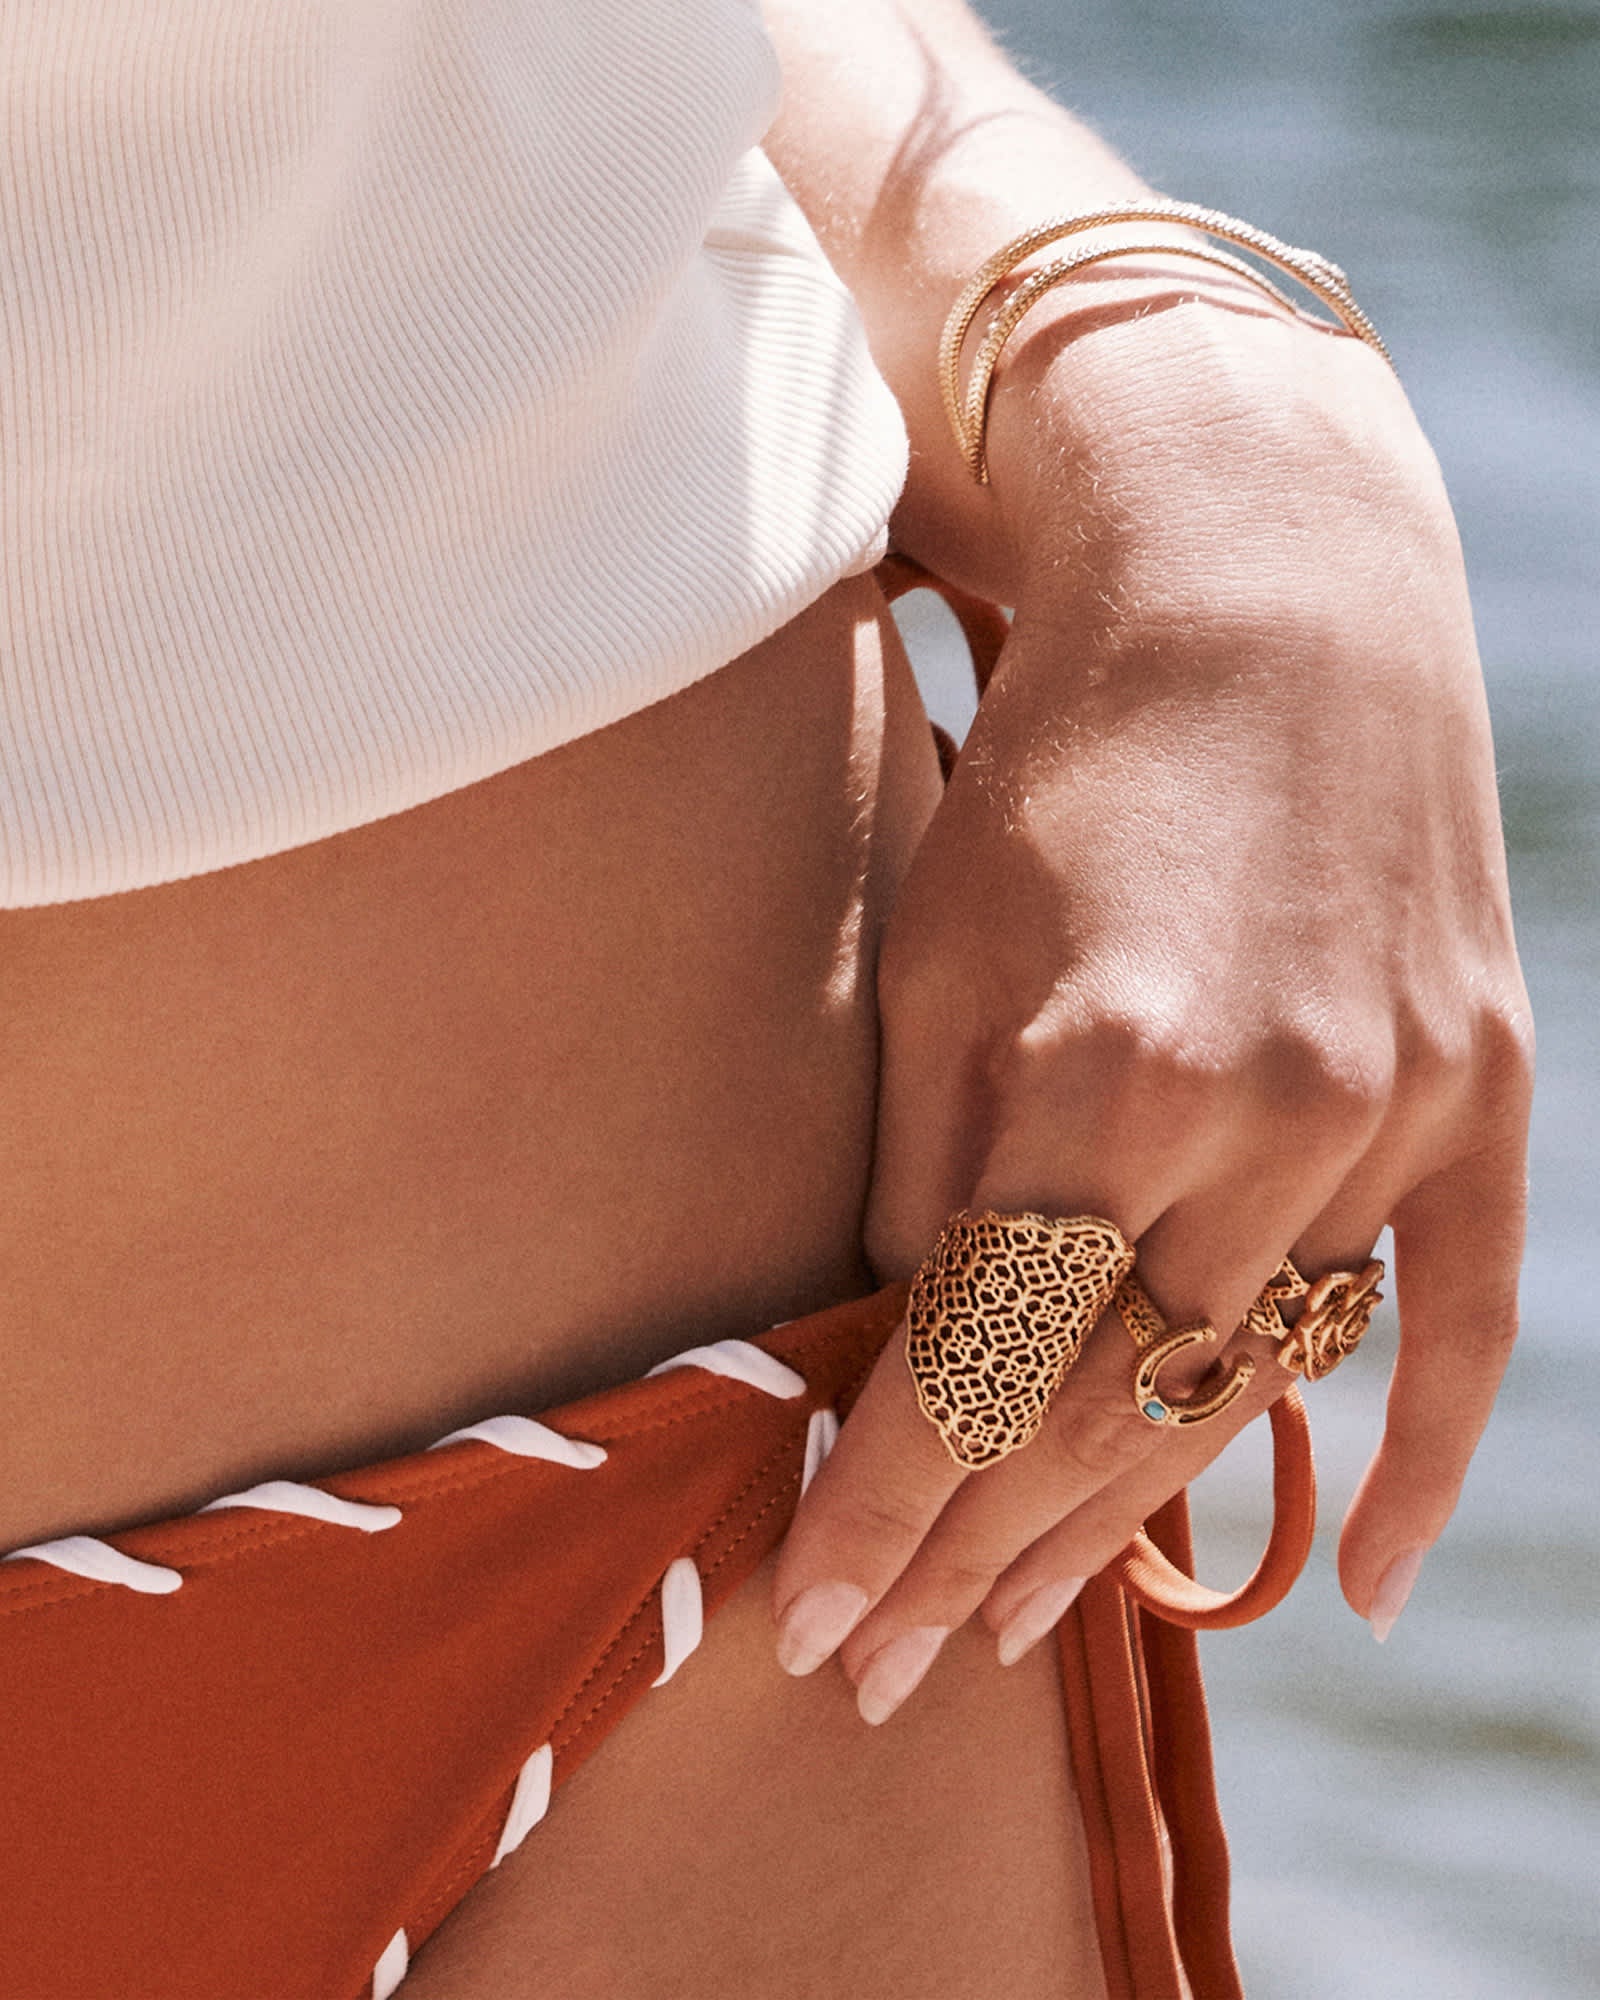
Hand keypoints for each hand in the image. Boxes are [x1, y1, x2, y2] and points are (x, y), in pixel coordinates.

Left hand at [769, 299, 1533, 1721]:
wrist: (1266, 600)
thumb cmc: (1059, 771)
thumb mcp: (937, 957)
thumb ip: (928, 1174)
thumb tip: (905, 1358)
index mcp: (1103, 1072)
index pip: (971, 1368)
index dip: (880, 1517)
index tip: (809, 1629)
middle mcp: (1271, 1116)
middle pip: (1103, 1413)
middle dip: (973, 1558)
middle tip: (883, 1674)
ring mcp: (1397, 1114)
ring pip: (1250, 1389)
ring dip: (1129, 1527)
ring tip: (1020, 1630)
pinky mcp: (1482, 1097)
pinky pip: (1465, 1322)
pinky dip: (1421, 1462)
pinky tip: (1368, 1588)